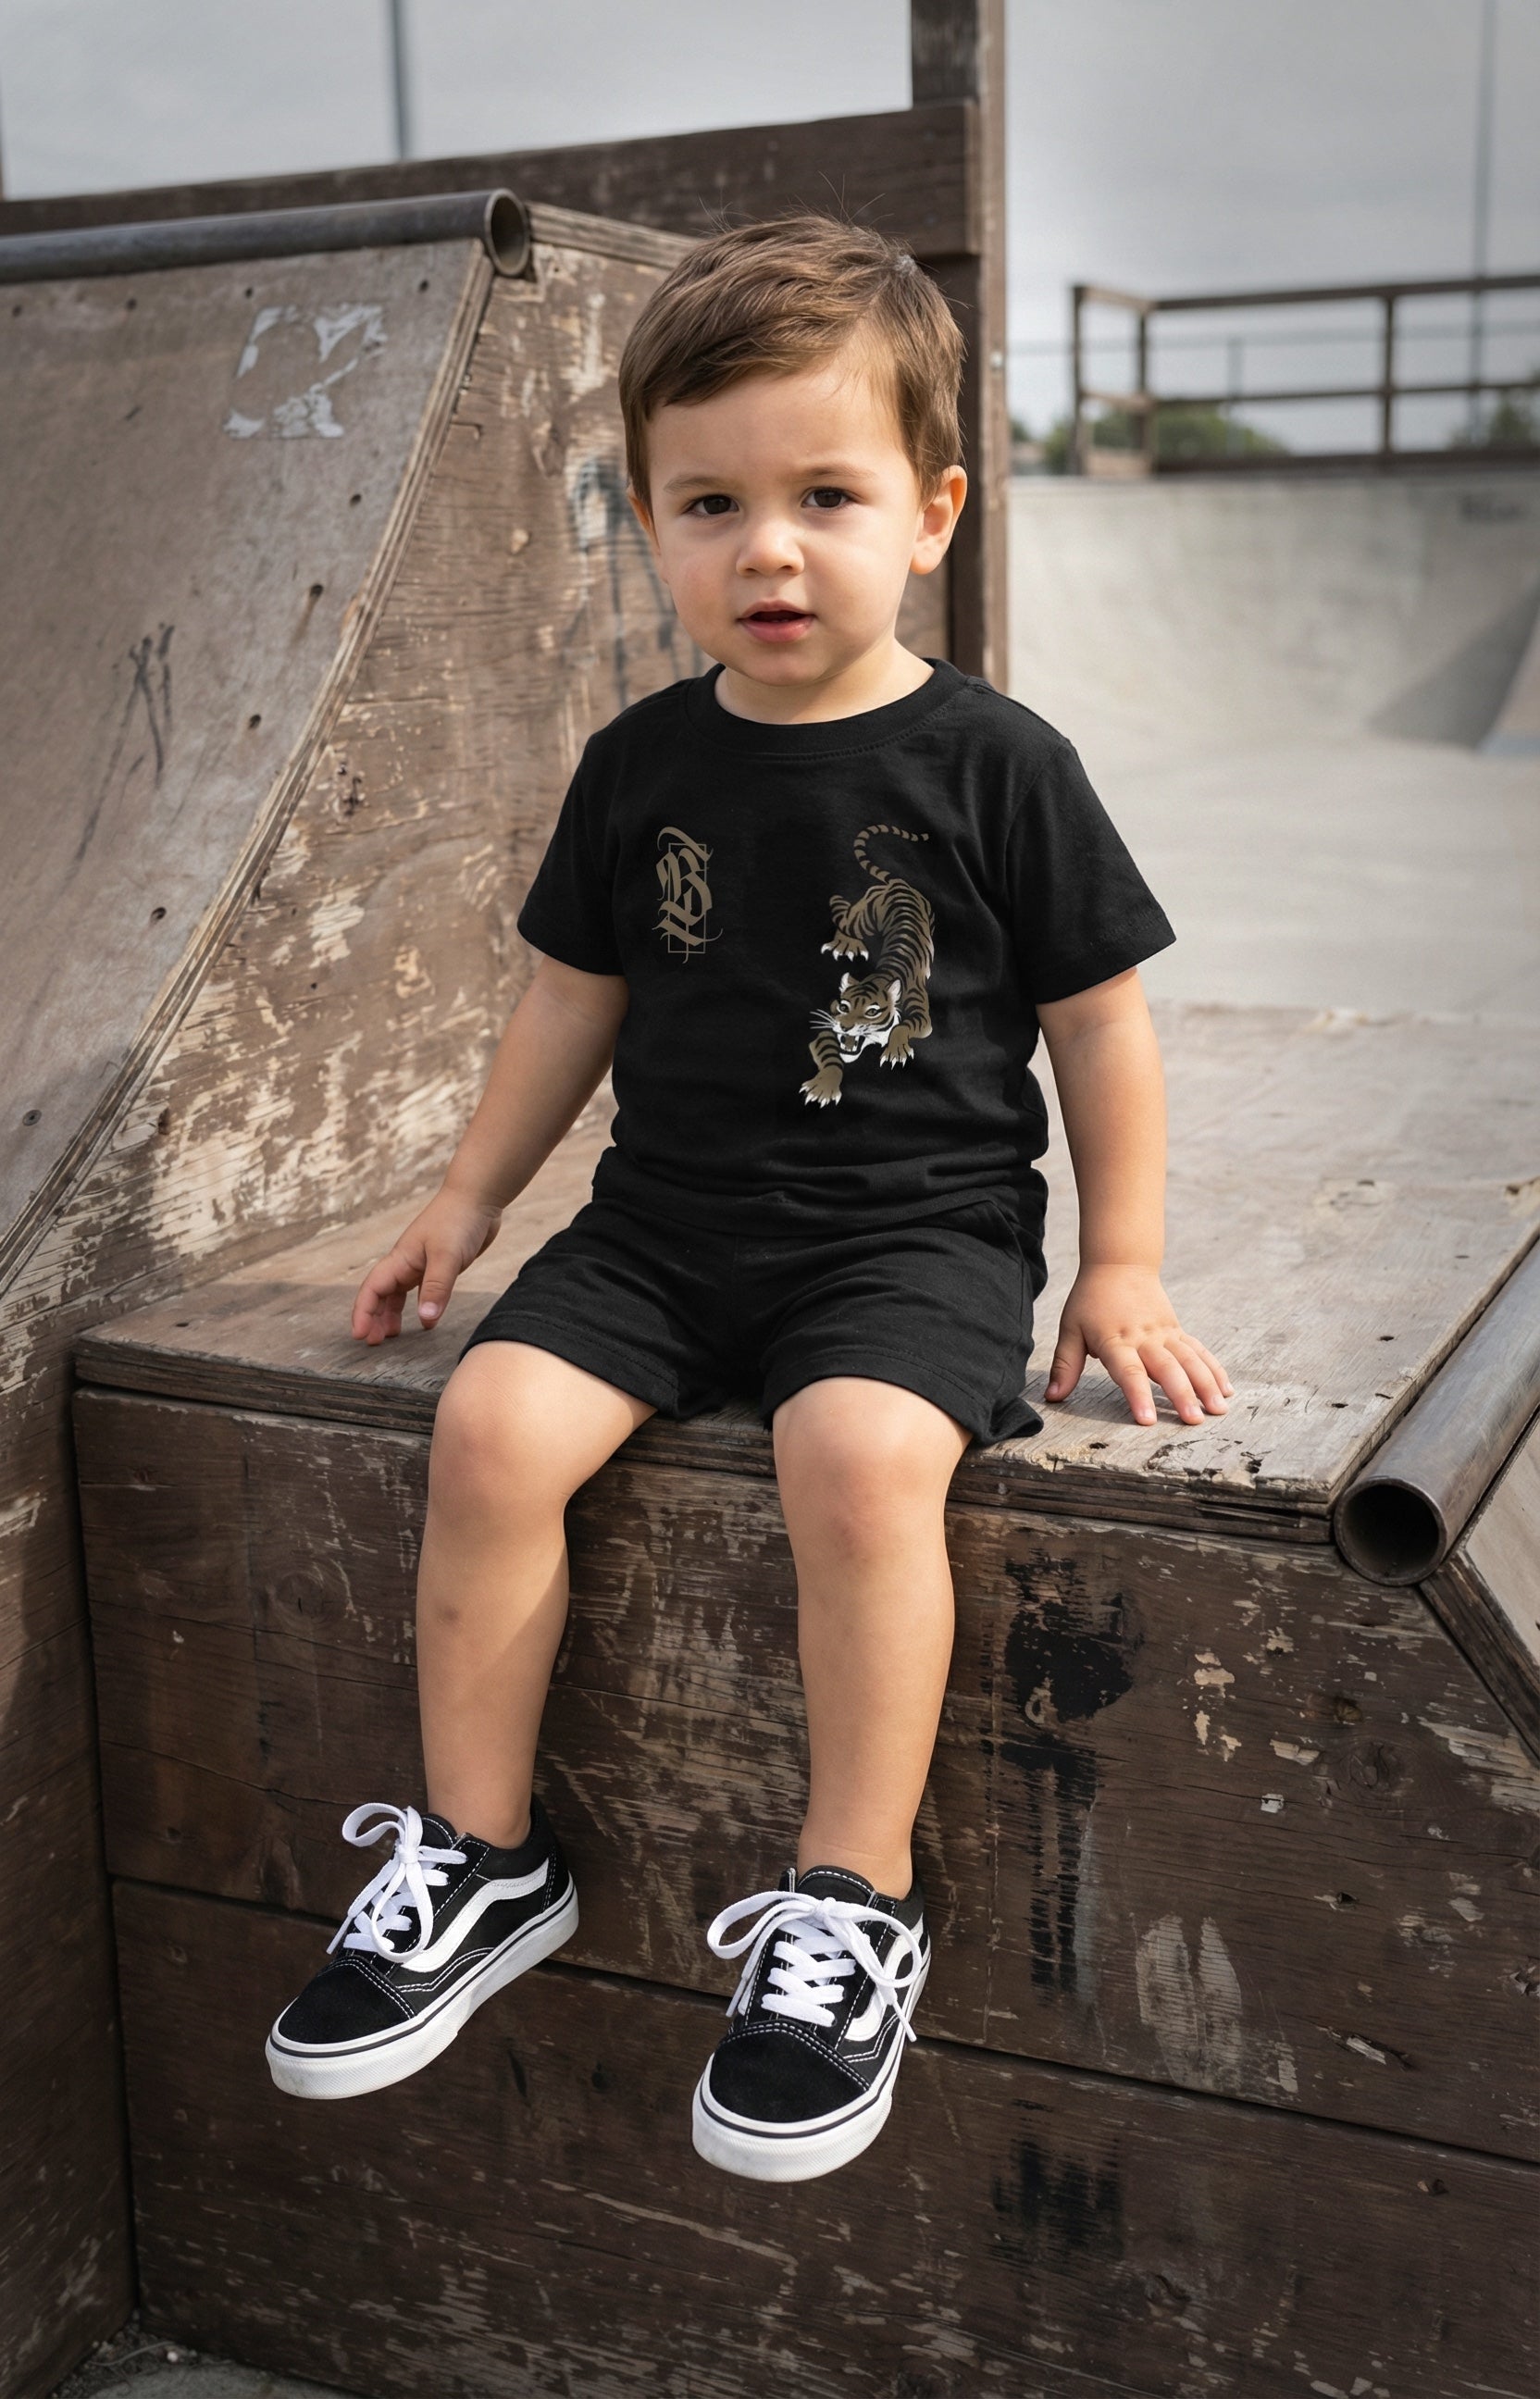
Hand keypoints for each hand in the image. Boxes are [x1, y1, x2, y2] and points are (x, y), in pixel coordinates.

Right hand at [351, 1185, 503, 1344]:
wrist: (479, 1197)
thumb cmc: (458, 1220)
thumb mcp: (447, 1256)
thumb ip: (437, 1288)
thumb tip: (425, 1320)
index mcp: (401, 1258)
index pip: (372, 1289)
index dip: (362, 1313)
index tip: (359, 1336)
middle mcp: (407, 1262)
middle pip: (381, 1294)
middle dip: (373, 1318)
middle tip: (373, 1343)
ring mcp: (423, 1262)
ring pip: (399, 1293)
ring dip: (392, 1314)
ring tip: (391, 1336)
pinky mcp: (440, 1264)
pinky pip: (422, 1290)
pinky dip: (420, 1306)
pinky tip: (427, 1320)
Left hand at [1045, 1265, 1232, 1427]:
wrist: (1119, 1263)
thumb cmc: (1090, 1300)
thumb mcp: (1070, 1328)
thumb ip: (1065, 1365)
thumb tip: (1052, 1397)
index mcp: (1115, 1340)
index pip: (1128, 1371)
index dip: (1137, 1395)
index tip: (1147, 1419)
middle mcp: (1144, 1337)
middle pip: (1166, 1369)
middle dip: (1181, 1396)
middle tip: (1193, 1421)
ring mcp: (1165, 1333)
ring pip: (1190, 1360)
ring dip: (1206, 1385)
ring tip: (1218, 1410)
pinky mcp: (1177, 1330)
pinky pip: (1199, 1351)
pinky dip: (1214, 1369)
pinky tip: (1226, 1389)